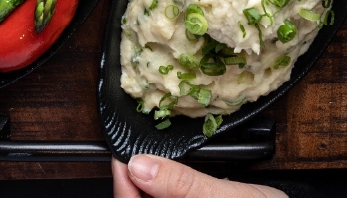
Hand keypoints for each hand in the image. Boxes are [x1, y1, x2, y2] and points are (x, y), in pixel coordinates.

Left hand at [112, 156, 286, 197]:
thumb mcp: (226, 195)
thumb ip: (182, 184)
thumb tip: (140, 166)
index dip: (122, 183)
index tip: (120, 154)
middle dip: (132, 184)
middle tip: (130, 152)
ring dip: (146, 188)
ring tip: (145, 161)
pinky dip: (165, 191)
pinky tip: (167, 178)